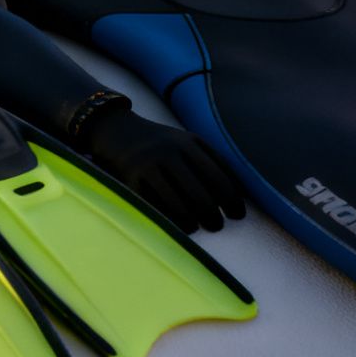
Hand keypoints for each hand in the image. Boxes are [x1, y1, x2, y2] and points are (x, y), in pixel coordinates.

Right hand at [79, 110, 246, 232]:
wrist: (116, 130)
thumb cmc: (161, 144)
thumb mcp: (187, 142)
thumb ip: (211, 161)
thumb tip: (239, 194)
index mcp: (189, 142)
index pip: (219, 177)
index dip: (233, 200)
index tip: (238, 214)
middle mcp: (169, 152)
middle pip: (201, 195)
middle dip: (214, 216)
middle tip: (217, 225)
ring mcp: (148, 166)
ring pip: (179, 206)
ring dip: (194, 223)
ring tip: (198, 226)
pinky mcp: (131, 181)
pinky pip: (157, 209)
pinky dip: (172, 222)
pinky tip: (181, 225)